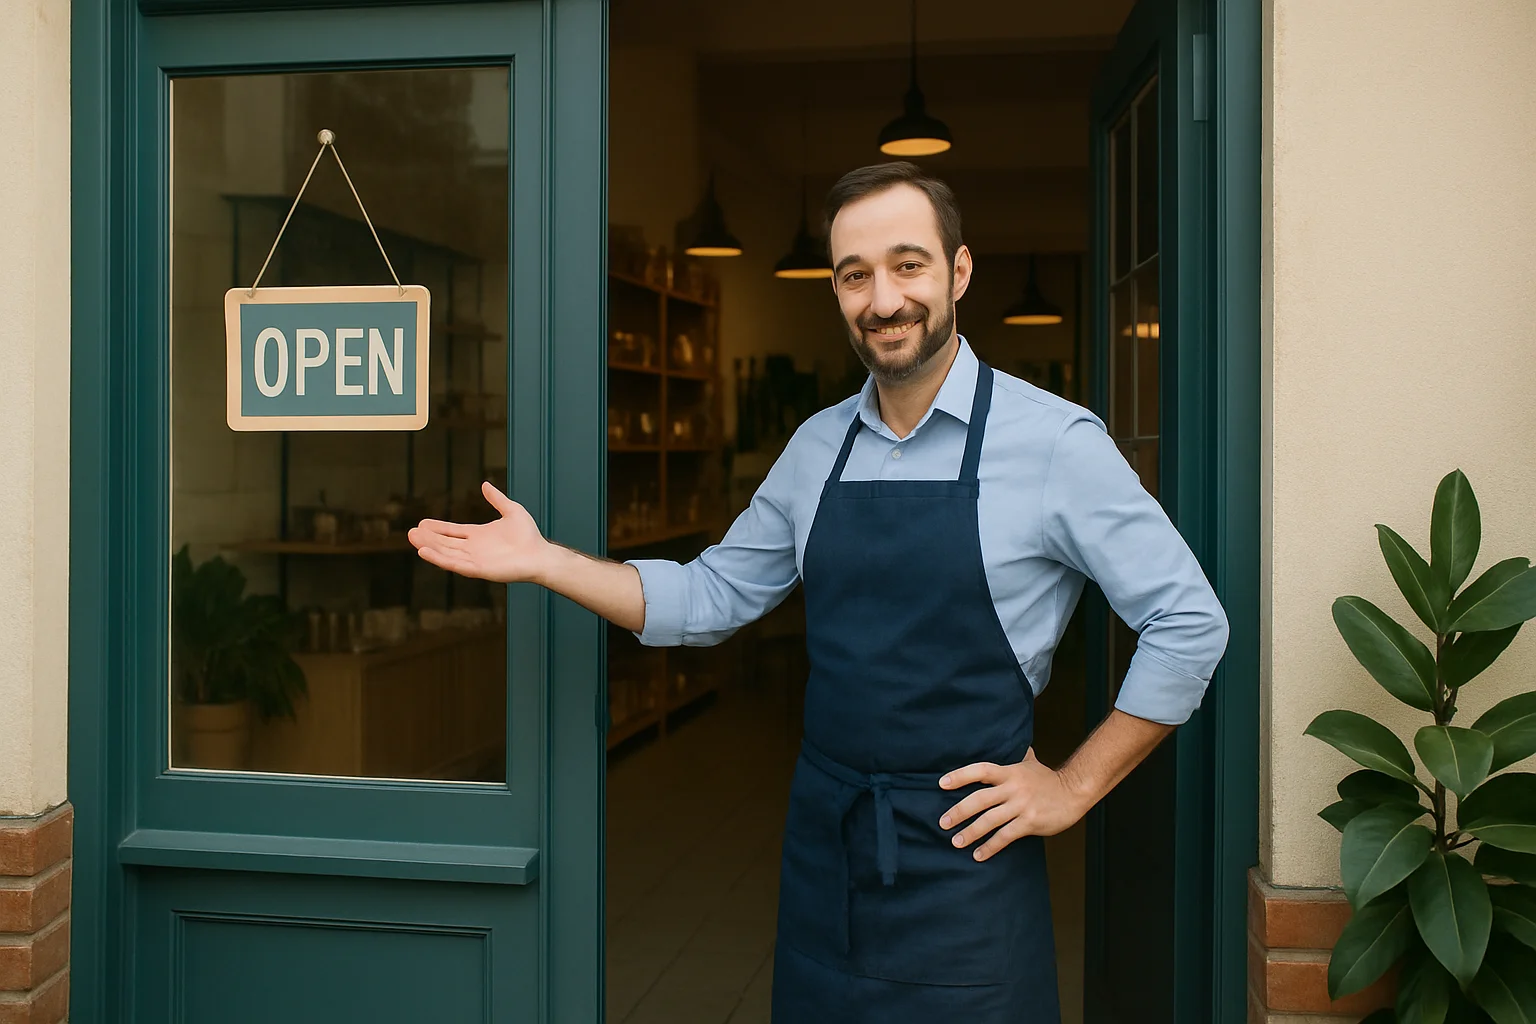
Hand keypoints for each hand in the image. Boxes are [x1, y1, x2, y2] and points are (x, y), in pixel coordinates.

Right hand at [408, 482, 552, 583]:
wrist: (540, 554)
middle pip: (445, 543)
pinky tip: (425, 552)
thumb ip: (497, 499)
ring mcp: (475, 560)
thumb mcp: (511, 510)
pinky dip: (439, 559)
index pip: (452, 532)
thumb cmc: (528, 535)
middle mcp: (473, 548)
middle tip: (410, 532)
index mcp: (478, 535)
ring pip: (446, 553)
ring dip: (430, 547)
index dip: (437, 528)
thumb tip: (485, 485)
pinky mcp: (478, 569)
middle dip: (428, 538)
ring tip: (414, 539)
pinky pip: (455, 564)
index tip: (422, 523)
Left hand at [938, 750, 1089, 861]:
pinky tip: (979, 855)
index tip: (942, 783)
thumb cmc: (1049, 780)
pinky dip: (990, 847)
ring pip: (990, 820)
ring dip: (970, 832)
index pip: (980, 770)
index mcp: (1010, 772)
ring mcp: (1021, 806)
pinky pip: (1005, 837)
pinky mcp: (1030, 822)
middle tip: (943, 822)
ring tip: (956, 842)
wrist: (1075, 792)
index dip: (960, 776)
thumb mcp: (1031, 763)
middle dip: (959, 811)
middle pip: (980, 799)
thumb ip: (1018, 756)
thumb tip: (1014, 742)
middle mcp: (1013, 788)